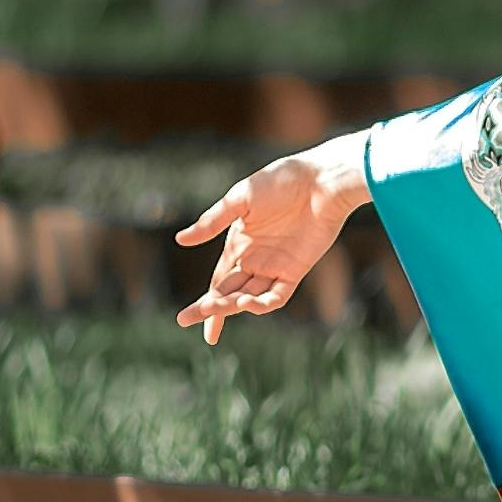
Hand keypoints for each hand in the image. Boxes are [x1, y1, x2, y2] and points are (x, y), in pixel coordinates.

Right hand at [174, 142, 363, 344]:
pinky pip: (277, 296)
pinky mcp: (295, 271)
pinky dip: (262, 303)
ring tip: (214, 307)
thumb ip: (213, 222)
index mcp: (238, 245)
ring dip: (231, 305)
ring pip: (249, 298)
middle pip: (228, 294)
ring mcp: (275, 268)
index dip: (204, 303)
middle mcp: (254, 261)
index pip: (218, 282)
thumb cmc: (280, 182)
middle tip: (184, 320)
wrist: (320, 181)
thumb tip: (180, 240)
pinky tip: (247, 303)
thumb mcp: (240, 199)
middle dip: (209, 309)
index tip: (183, 320)